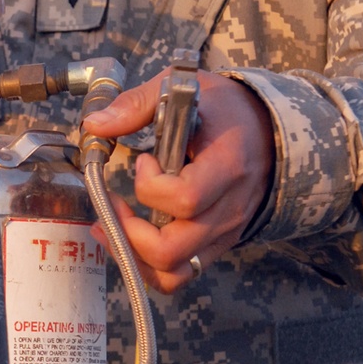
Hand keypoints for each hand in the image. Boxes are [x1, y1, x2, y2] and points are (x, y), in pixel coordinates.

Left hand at [81, 70, 275, 293]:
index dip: (151, 186)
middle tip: (114, 202)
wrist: (267, 129)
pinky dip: (146, 265)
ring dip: (131, 254)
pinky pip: (179, 274)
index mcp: (227, 165)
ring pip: (172, 271)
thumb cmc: (222, 109)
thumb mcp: (184, 89)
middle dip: (129, 231)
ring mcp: (223, 232)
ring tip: (111, 224)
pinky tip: (126, 239)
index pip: (186, 198)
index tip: (143, 160)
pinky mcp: (214, 244)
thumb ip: (137, 106)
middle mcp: (229, 208)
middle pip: (172, 248)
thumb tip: (95, 125)